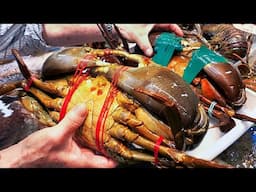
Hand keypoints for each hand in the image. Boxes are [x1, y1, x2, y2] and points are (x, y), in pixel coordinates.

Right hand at [0, 104, 116, 167]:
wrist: (23, 156)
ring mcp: (76, 150)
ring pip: (93, 141)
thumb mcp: (56, 136)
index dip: (119, 155)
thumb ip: (71, 122)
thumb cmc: (38, 154)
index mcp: (82, 161)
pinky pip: (83, 135)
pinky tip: (87, 117)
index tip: (128, 144)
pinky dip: (86, 127)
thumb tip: (85, 107)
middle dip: (110, 137)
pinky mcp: (70, 143)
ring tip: (106, 117)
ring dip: (98, 130)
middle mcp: (82, 157)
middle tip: (118, 123)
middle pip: (102, 149)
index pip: (107, 163)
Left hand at [116, 24, 183, 56]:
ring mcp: (148, 27)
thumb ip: (145, 45)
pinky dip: (155, 42)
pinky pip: (153, 37)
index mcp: (154, 20)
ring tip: (166, 47)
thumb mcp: (138, 37)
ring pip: (159, 33)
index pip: (169, 24)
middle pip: (165, 28)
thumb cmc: (125, 26)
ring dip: (162, 40)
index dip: (176, 29)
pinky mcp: (144, 32)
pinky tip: (155, 47)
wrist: (115, 28)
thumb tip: (150, 53)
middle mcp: (151, 23)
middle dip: (170, 36)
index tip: (180, 35)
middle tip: (174, 43)